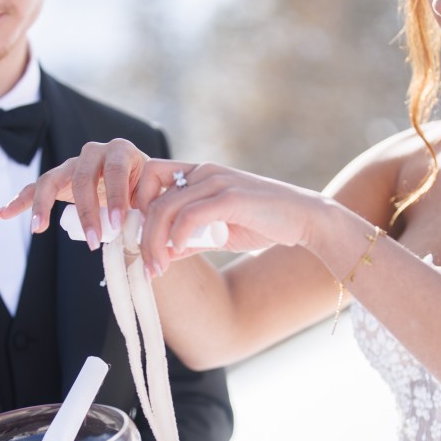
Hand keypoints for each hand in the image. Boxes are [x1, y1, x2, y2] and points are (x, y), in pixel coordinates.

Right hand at [0, 139, 148, 249]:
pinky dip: (19, 201)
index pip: (115, 171)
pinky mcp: (59, 179)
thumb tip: (144, 224)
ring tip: (37, 228)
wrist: (141, 183)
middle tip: (93, 240)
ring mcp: (73, 164)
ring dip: (44, 207)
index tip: (117, 223)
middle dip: (86, 211)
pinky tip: (2, 214)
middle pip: (82, 178)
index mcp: (122, 151)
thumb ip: (149, 204)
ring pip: (52, 180)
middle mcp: (95, 152)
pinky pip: (35, 188)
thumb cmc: (149, 190)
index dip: (115, 196)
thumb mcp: (155, 193)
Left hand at [135, 160, 323, 274]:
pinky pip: (190, 215)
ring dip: (155, 242)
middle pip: (152, 199)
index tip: (137, 240)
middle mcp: (203, 172)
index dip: (135, 207)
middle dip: (141, 236)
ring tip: (157, 268)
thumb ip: (190, 239)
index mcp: (198, 174)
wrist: (305, 219)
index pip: (150, 178)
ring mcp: (217, 181)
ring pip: (165, 208)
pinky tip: (176, 253)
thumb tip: (163, 255)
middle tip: (145, 266)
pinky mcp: (231, 196)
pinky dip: (177, 236)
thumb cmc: (263, 224)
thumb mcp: (219, 233)